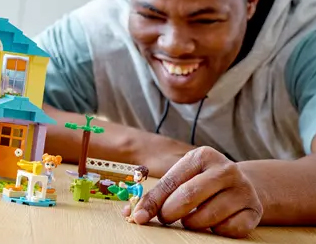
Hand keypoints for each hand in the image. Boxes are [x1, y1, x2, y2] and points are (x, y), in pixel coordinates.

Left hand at [128, 146, 262, 238]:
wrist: (242, 184)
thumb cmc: (201, 182)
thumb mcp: (182, 178)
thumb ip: (158, 194)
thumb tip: (132, 214)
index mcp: (202, 156)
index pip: (171, 182)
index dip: (152, 203)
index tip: (138, 217)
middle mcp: (225, 169)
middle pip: (188, 197)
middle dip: (170, 213)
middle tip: (166, 218)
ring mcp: (243, 189)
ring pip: (208, 216)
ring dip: (192, 224)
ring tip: (189, 219)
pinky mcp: (254, 210)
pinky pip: (229, 229)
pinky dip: (216, 231)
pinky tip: (213, 223)